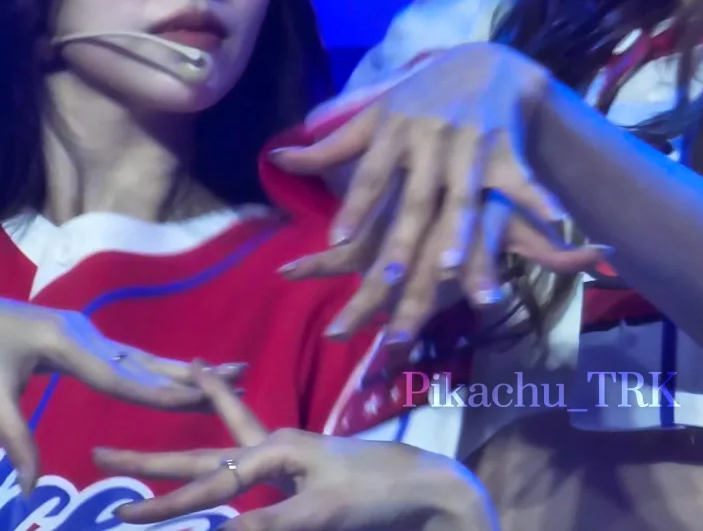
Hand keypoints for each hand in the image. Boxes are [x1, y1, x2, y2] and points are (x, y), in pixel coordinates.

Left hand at [0, 297, 235, 492]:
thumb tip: (29, 487)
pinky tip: (178, 373)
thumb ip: (13, 437)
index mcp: (68, 344)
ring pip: (144, 357)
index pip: (120, 377)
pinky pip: (128, 358)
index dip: (160, 391)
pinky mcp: (82, 339)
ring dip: (185, 368)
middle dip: (193, 372)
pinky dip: (159, 368)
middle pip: (147, 361)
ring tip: (229, 371)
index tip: (199, 398)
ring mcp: (88, 334)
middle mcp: (87, 335)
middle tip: (240, 374)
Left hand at [97, 365, 497, 530]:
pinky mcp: (318, 511)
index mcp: (286, 451)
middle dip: (150, 462)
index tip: (179, 364)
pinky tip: (221, 528)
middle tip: (98, 459)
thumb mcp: (321, 492)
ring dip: (173, 505)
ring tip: (126, 513)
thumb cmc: (377, 489)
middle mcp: (285, 457)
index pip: (236, 418)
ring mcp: (298, 483)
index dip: (207, 391)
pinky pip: (270, 521)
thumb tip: (241, 508)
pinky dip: (244, 526)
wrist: (429, 490)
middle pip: (205, 461)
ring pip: (225, 491)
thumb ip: (283, 496)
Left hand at [274, 43, 604, 346]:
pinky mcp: (507, 144)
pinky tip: (555, 221)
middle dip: (406, 239)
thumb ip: (331, 145)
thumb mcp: (376, 115)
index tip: (336, 244)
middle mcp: (430, 137)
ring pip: (465, 194)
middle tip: (393, 281)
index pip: (370, 175)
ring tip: (459, 268)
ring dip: (465, 230)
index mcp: (394, 130)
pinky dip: (538, 197)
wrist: (484, 61)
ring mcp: (471, 142)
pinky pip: (521, 176)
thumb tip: (275, 158)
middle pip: (416, 197)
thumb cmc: (421, 97)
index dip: (356, 208)